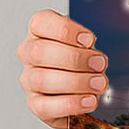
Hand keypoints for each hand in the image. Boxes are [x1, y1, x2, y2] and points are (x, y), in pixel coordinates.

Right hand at [17, 9, 109, 128]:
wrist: (83, 87)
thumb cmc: (84, 59)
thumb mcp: (89, 44)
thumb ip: (90, 44)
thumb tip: (97, 53)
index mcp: (40, 31)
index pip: (40, 22)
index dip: (65, 30)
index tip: (89, 39)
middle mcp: (29, 54)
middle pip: (40, 52)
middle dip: (74, 58)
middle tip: (99, 64)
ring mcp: (29, 80)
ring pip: (42, 80)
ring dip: (76, 82)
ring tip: (99, 83)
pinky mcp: (35, 104)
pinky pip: (46, 106)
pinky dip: (71, 103)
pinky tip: (89, 100)